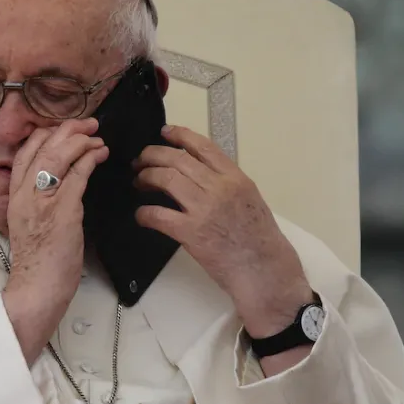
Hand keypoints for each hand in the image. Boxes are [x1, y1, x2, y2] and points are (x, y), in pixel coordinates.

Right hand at [2, 118, 108, 363]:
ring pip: (59, 155)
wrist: (37, 287)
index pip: (23, 152)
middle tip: (89, 125)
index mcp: (14, 196)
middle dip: (68, 130)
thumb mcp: (31, 223)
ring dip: (81, 141)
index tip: (64, 130)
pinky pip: (77, 174)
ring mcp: (42, 200)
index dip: (45, 134)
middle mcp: (24, 193)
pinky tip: (100, 154)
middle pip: (42, 146)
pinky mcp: (62, 210)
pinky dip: (90, 159)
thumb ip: (39, 200)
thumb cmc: (39, 261)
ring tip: (98, 138)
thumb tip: (62, 182)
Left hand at [133, 125, 313, 337]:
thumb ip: (226, 184)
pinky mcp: (190, 233)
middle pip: (176, 159)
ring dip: (146, 177)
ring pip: (164, 179)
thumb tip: (200, 174)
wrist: (265, 270)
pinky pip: (158, 215)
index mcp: (235, 178)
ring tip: (138, 182)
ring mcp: (203, 209)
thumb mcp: (251, 200)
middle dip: (152, 156)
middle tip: (140, 162)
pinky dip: (144, 213)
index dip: (179, 135)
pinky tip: (141, 215)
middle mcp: (219, 188)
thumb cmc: (260, 239)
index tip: (164, 133)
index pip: (202, 146)